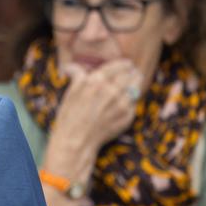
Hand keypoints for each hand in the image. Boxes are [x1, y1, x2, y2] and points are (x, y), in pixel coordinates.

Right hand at [43, 59, 141, 180]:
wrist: (76, 141)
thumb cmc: (69, 117)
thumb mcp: (70, 93)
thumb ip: (77, 76)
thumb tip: (72, 67)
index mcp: (97, 81)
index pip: (118, 66)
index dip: (124, 64)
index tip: (127, 64)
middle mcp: (112, 90)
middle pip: (132, 75)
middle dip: (132, 73)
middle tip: (132, 74)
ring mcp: (122, 104)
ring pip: (136, 88)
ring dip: (135, 85)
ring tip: (133, 85)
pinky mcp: (127, 116)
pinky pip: (133, 104)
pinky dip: (130, 103)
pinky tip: (123, 104)